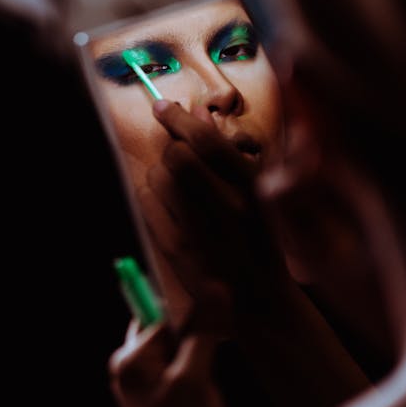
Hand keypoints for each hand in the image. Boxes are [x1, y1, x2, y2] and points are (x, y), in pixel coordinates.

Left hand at [109, 319, 228, 406]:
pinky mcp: (163, 396)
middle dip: (191, 338)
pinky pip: (182, 368)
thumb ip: (201, 333)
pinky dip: (198, 373)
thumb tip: (213, 290)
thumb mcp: (194, 379)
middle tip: (206, 362)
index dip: (186, 317)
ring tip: (204, 385)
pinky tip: (205, 394)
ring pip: (178, 350)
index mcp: (130, 360)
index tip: (210, 323)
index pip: (158, 317)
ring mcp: (147, 384)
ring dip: (198, 357)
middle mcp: (133, 369)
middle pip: (166, 331)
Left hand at [138, 100, 288, 332]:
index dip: (179, 118)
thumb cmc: (259, 240)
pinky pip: (145, 201)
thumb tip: (199, 112)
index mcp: (254, 189)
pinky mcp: (175, 248)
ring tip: (176, 184)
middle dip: (171, 147)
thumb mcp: (257, 193)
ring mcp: (199, 230)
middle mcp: (228, 209)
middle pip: (177, 156)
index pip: (207, 142)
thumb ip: (227, 153)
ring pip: (157, 176)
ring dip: (160, 171)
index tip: (164, 106)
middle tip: (175, 151)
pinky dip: (150, 194)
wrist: (259, 300)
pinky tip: (165, 202)